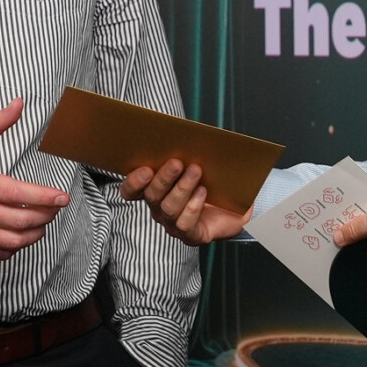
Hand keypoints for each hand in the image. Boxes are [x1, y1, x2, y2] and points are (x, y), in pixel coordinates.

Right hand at [0, 98, 69, 259]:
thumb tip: (18, 104)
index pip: (17, 193)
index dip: (44, 197)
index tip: (62, 197)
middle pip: (20, 220)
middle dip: (45, 215)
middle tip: (55, 208)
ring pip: (12, 240)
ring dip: (34, 234)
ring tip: (43, 223)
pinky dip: (15, 248)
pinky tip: (21, 236)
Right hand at [121, 159, 250, 246]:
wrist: (235, 210)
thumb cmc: (214, 185)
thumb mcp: (199, 164)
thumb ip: (186, 152)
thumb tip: (183, 131)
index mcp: (156, 191)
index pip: (131, 190)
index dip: (133, 181)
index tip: (145, 169)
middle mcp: (160, 209)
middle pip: (152, 196)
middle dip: (163, 178)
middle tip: (177, 163)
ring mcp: (173, 224)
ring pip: (168, 208)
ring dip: (182, 188)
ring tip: (196, 171)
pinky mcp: (191, 235)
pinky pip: (185, 224)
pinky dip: (193, 206)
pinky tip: (203, 192)